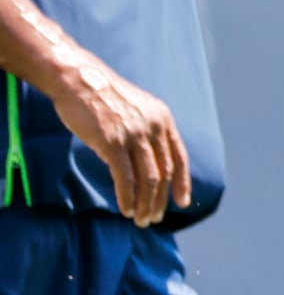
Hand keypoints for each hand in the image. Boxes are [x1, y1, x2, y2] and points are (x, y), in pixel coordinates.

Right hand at [51, 52, 190, 226]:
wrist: (82, 81)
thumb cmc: (107, 99)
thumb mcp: (139, 110)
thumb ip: (148, 132)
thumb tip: (153, 161)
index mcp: (163, 119)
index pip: (179, 157)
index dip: (183, 182)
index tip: (182, 203)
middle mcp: (154, 126)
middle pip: (164, 172)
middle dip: (159, 200)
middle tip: (152, 219)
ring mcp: (134, 135)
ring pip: (148, 179)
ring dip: (144, 204)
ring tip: (139, 220)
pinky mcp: (113, 143)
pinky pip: (124, 178)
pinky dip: (127, 198)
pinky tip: (124, 210)